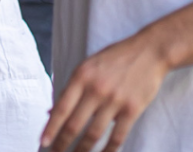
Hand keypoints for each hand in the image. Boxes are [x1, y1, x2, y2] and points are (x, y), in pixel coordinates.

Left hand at [41, 34, 169, 151]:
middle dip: (62, 144)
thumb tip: (51, 113)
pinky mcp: (132, 109)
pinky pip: (117, 136)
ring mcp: (114, 100)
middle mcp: (95, 89)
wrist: (149, 51)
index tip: (43, 142)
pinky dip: (108, 150)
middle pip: (74, 125)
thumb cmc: (115, 59)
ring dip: (82, 150)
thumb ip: (71, 89)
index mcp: (81, 76)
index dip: (50, 128)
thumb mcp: (88, 66)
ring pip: (94, 134)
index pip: (61, 108)